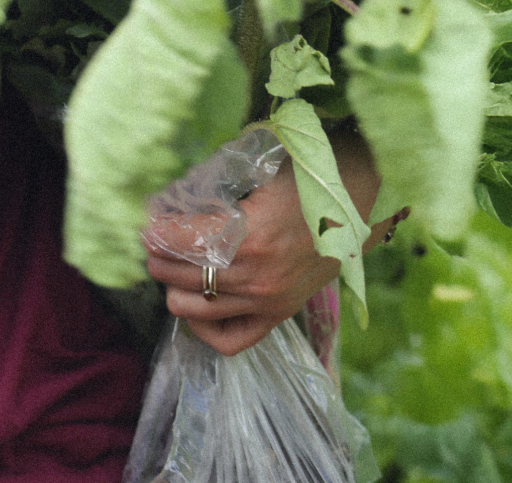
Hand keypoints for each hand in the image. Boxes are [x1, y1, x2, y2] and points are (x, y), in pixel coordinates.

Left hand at [145, 137, 406, 355]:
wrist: (363, 198)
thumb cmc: (309, 176)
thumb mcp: (257, 171)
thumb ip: (210, 189)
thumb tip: (165, 204)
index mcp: (249, 236)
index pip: (177, 242)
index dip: (154, 230)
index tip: (147, 221)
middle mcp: (256, 276)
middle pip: (177, 276)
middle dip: (158, 255)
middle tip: (156, 240)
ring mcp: (269, 301)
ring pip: (191, 309)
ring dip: (173, 287)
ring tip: (173, 266)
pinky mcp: (280, 315)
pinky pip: (229, 339)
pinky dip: (205, 326)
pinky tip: (197, 303)